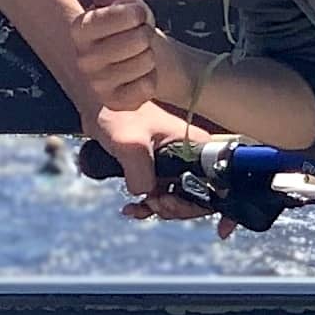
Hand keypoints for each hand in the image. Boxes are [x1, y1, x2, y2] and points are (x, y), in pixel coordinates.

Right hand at [54, 0, 175, 112]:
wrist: (143, 57)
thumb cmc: (128, 24)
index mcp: (78, 30)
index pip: (124, 16)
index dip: (138, 13)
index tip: (134, 14)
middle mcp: (81, 58)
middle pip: (138, 39)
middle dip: (147, 35)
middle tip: (138, 36)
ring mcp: (96, 84)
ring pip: (143, 63)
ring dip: (150, 57)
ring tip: (139, 55)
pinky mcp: (113, 103)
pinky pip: (145, 88)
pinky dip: (150, 79)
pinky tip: (141, 76)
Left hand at [82, 104, 213, 221]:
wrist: (96, 103)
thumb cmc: (116, 113)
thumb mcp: (131, 145)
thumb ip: (142, 175)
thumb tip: (146, 196)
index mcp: (198, 144)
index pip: (218, 183)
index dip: (208, 205)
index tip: (187, 212)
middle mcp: (192, 154)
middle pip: (200, 196)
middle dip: (177, 208)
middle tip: (154, 204)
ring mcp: (175, 163)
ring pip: (179, 199)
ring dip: (161, 209)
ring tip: (140, 205)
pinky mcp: (158, 169)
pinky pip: (161, 196)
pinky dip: (148, 206)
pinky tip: (132, 208)